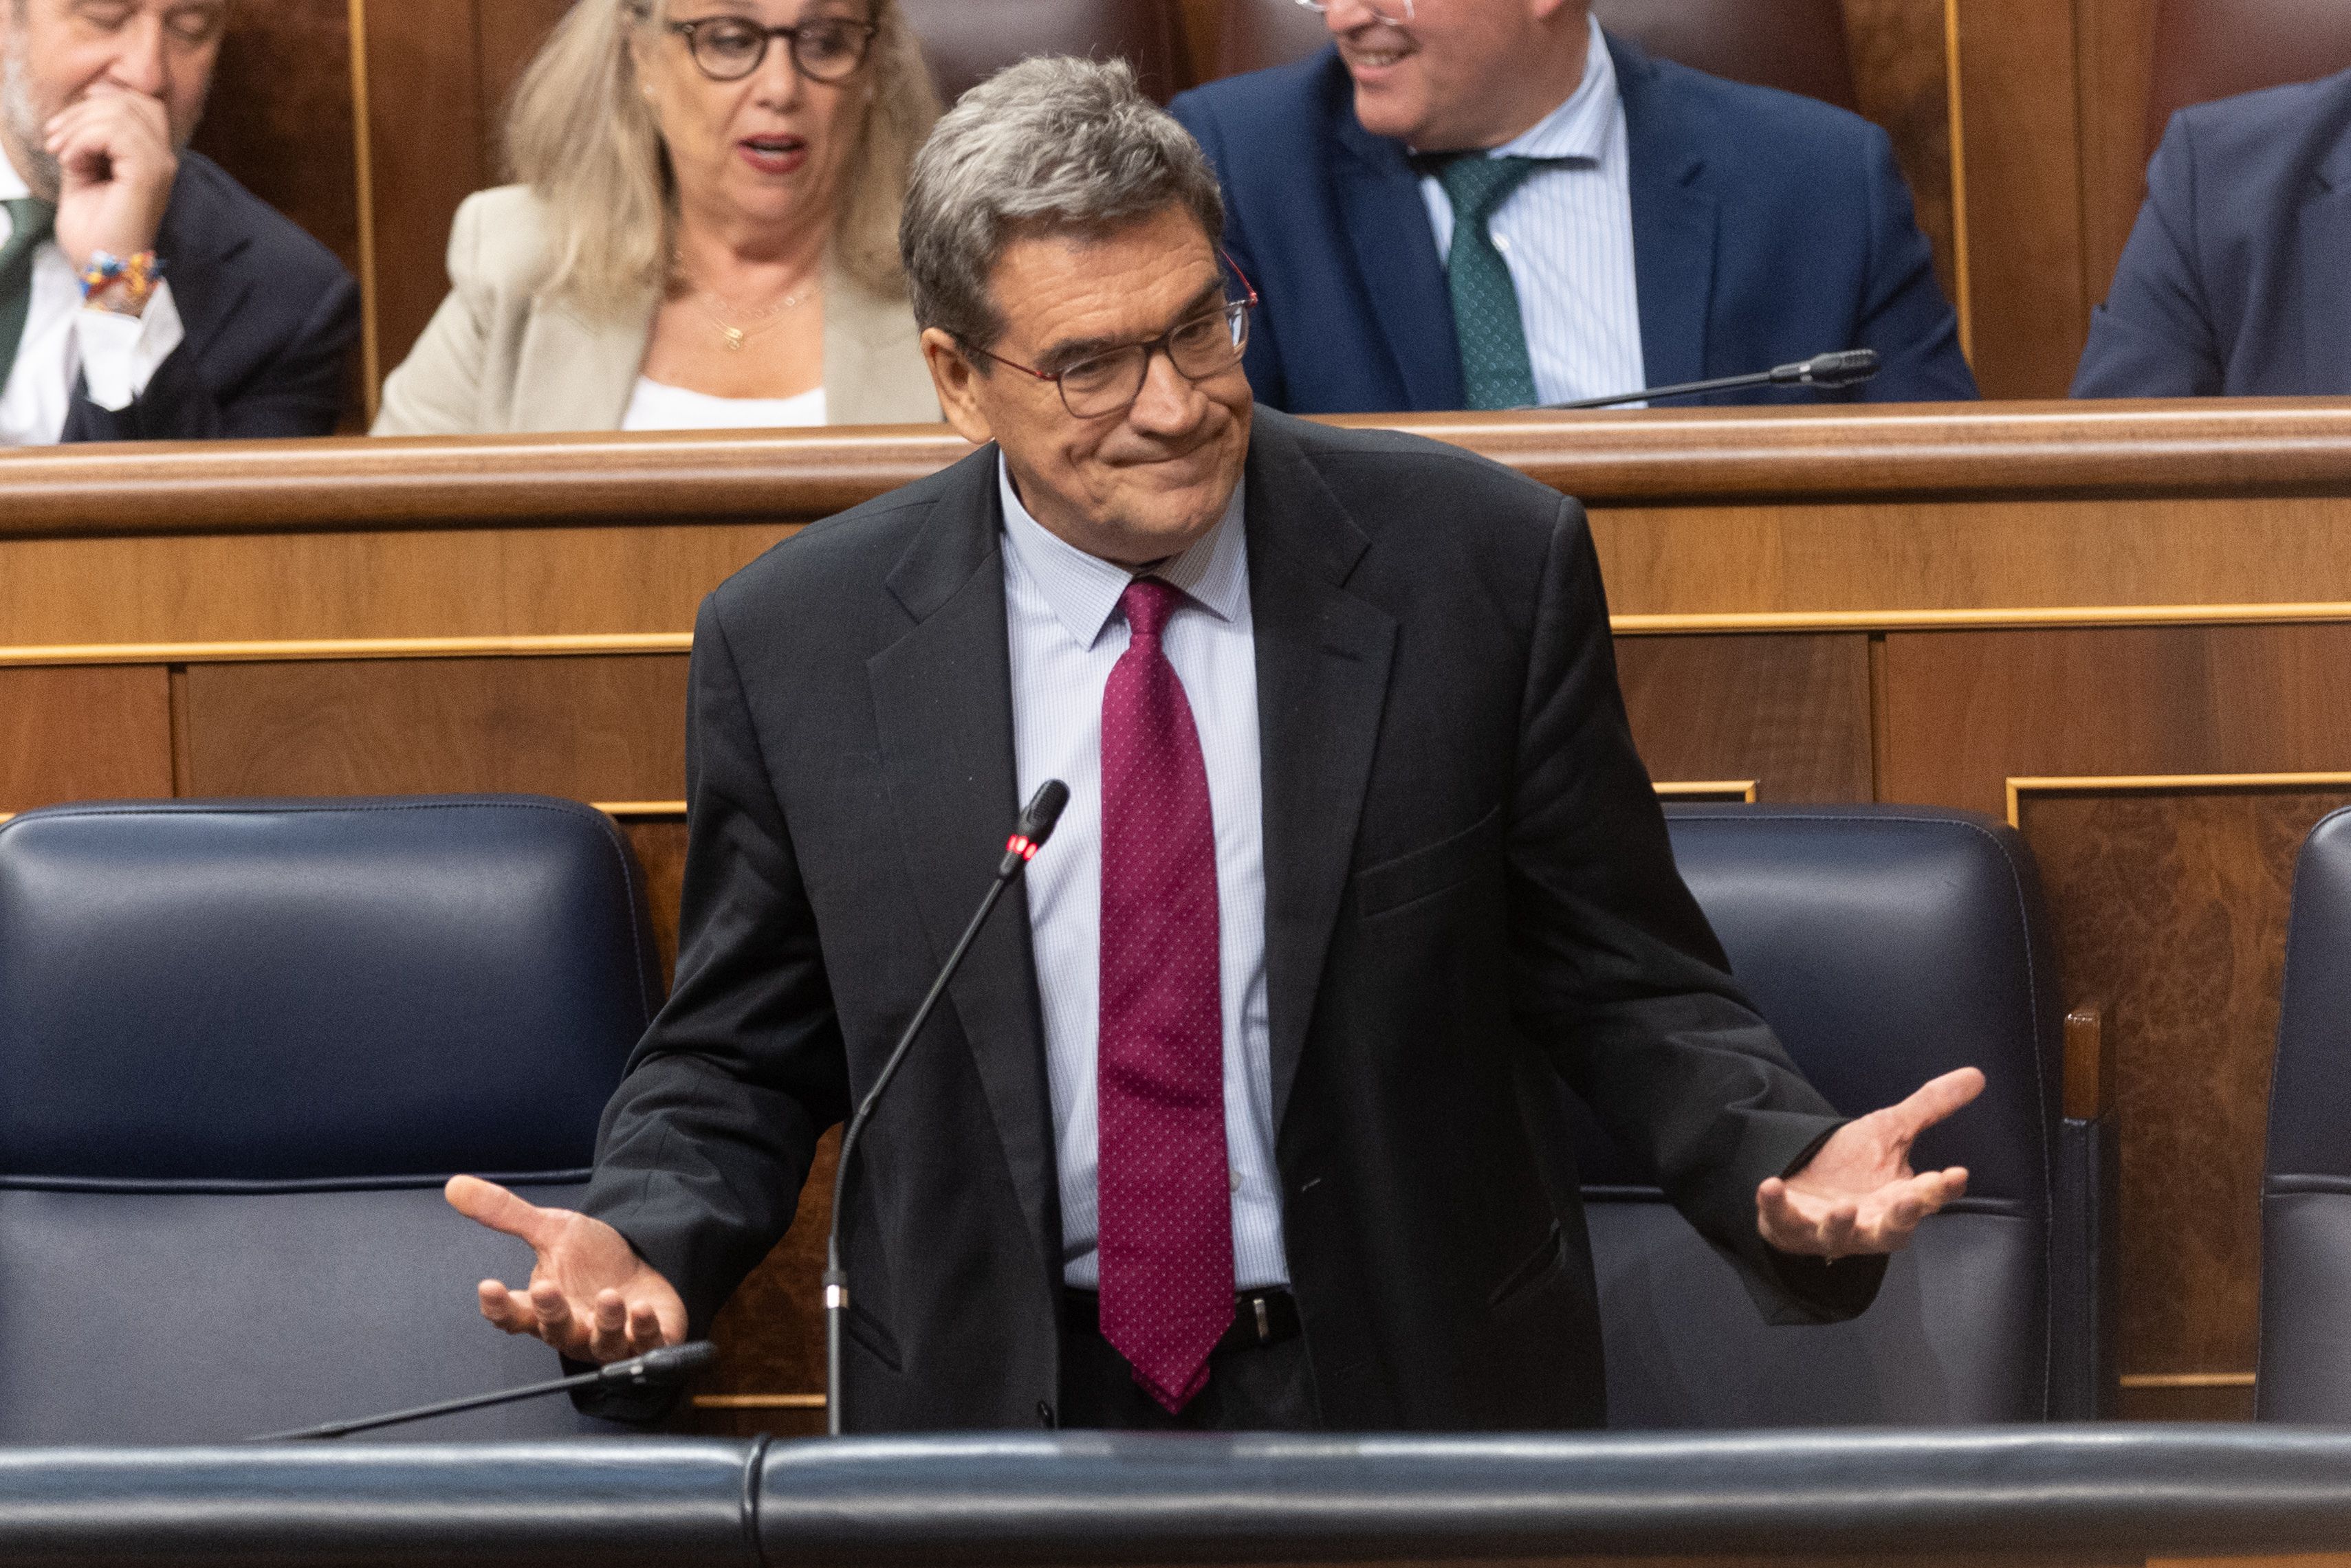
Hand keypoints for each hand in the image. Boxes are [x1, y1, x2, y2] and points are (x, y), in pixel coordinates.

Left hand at [45, 87, 177, 273]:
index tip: (64, 129)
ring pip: (119, 112)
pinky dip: (82, 140)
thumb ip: (90, 138)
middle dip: (81, 112)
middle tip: (54, 140)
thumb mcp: (86, 169)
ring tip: (61, 153)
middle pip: (128, 101)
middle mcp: (164, 158)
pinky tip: (71, 162)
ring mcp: (160, 166)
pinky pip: (114, 133)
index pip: (140, 102)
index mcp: (154, 156)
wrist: (101, 266)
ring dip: (78, 127)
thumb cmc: (94, 229)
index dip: (100, 101)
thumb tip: (86, 104)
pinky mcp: (148, 175)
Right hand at [445, 1174, 688, 1362]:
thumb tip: (455, 1185)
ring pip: (601, 1341)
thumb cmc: (594, 1260)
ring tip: (610, 1297)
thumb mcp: (553, 1230)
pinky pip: (646, 1344)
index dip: (498, 1306)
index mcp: (543, 1308)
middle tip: (547, 1289)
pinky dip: (646, 1329)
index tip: (488, 1286)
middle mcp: (574, 1329)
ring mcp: (611, 1339)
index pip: (512, 1314)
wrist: (643, 1266)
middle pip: (555, 1329)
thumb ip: (506, 1214)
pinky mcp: (649, 1339)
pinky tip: (644, 1309)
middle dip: (551, 1311)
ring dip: (606, 1321)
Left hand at [1755, 1066, 1984, 1258]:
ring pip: (1840, 1235)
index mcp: (1900, 1199)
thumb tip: (1977, 1075)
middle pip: (1893, 1228)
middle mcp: (1870, 1221)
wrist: (1805, 1187)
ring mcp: (1829, 1228)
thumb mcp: (1891, 1130)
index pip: (1929, 1197)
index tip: (1956, 1173)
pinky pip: (1782, 1219)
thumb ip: (1931, 1106)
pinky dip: (1776, 1205)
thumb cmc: (1854, 1167)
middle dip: (1902, 1216)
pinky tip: (1770, 1185)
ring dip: (1841, 1224)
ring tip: (1842, 1207)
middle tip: (1908, 1199)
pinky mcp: (1790, 1225)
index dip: (1943, 1188)